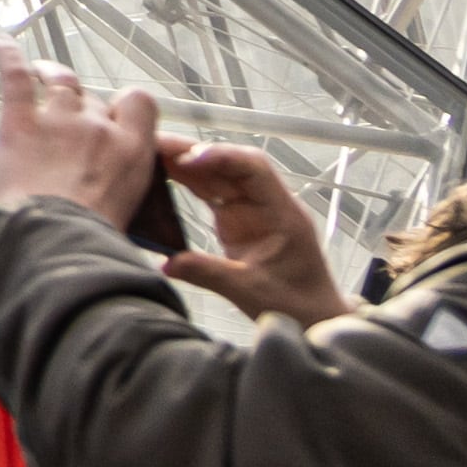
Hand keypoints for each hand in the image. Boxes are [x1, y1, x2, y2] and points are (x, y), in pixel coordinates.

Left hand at [0, 47, 166, 234]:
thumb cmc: (93, 236)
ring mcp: (60, 120)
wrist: (58, 238)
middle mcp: (100, 127)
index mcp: (132, 149)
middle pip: (94, 100)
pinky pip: (17, 77)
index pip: (140, 103)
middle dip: (84, 107)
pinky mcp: (22, 122)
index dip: (127, 105)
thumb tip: (115, 186)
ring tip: (44, 71)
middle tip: (69, 119)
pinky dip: (8, 56)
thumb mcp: (130, 209)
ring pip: (62, 82)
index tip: (116, 112)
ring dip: (53, 74)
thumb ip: (125, 182)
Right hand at [162, 141, 349, 325]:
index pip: (253, 168)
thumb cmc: (296, 305)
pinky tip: (164, 177)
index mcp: (281, 213)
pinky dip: (189, 182)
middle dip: (193, 153)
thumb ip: (208, 273)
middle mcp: (267, 203)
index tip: (185, 159)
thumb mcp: (251, 292)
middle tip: (153, 147)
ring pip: (218, 174)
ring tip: (150, 156)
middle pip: (230, 164)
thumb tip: (167, 262)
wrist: (315, 319)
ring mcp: (253, 209)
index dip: (219, 156)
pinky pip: (212, 192)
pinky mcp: (239, 220)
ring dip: (187, 164)